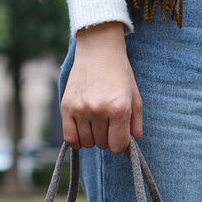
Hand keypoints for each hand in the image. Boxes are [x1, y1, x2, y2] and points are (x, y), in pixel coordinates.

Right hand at [61, 21, 142, 154]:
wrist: (99, 50)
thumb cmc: (120, 75)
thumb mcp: (135, 100)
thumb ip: (135, 127)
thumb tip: (128, 152)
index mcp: (119, 109)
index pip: (118, 146)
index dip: (120, 144)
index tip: (120, 135)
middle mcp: (99, 110)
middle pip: (103, 144)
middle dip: (108, 138)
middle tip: (108, 122)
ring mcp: (81, 108)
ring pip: (87, 143)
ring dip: (93, 137)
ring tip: (96, 122)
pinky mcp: (66, 106)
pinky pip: (70, 138)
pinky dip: (77, 140)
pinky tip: (83, 130)